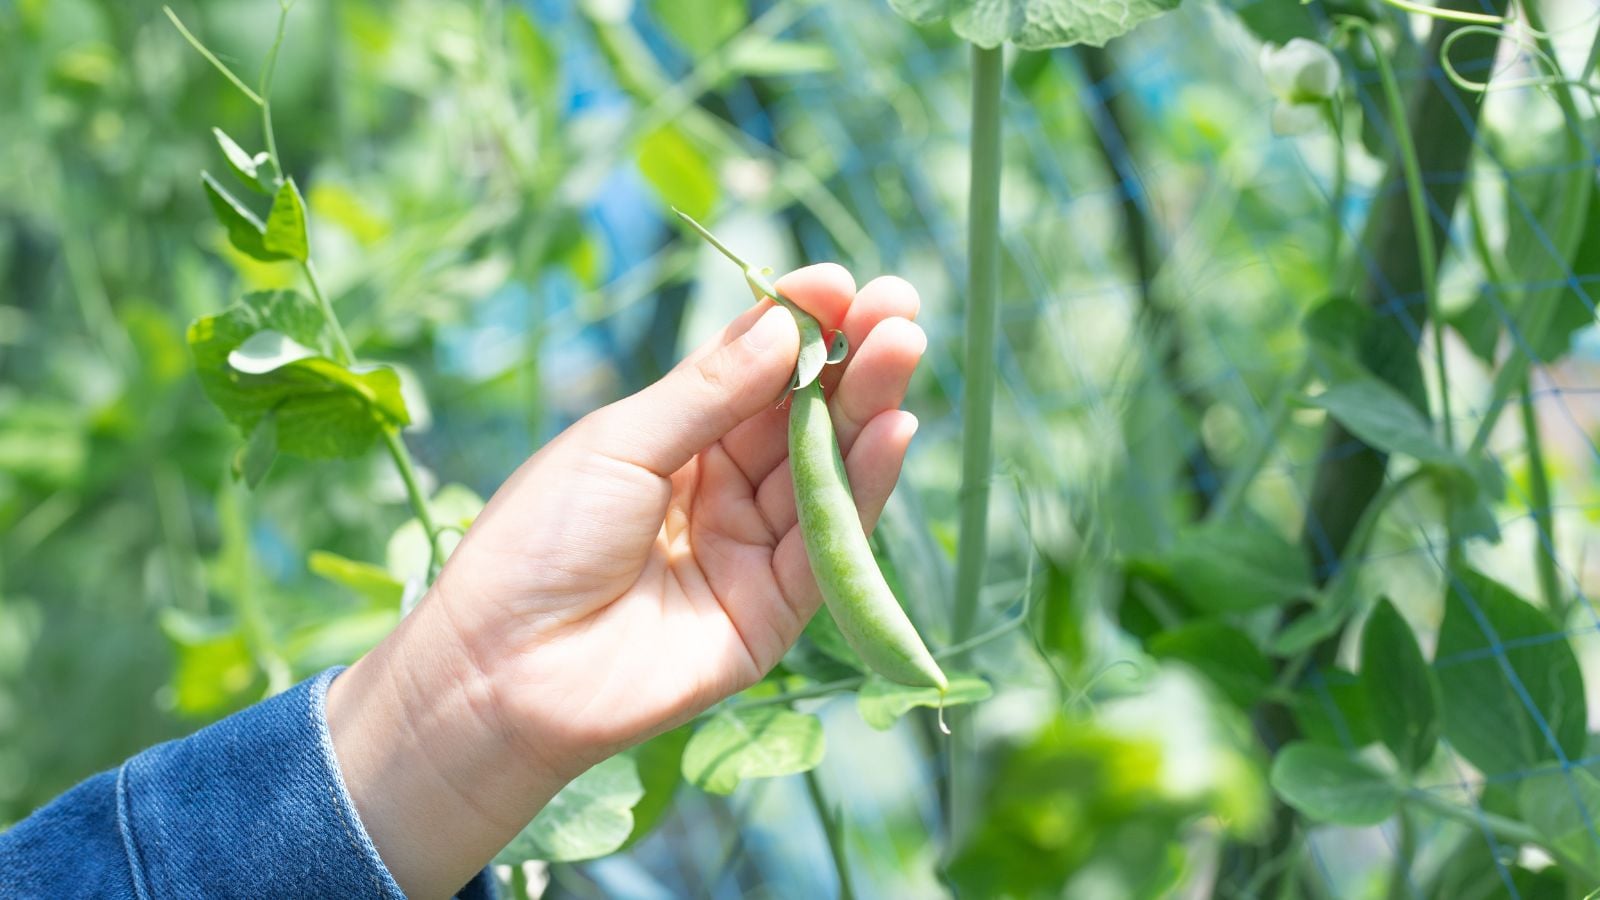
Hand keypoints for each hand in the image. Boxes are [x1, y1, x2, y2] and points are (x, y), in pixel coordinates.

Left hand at [327, 265, 925, 897]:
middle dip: (852, 359)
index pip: (752, 371)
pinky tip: (893, 430)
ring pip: (826, 470)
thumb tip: (786, 323)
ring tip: (904, 347)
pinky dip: (865, 488)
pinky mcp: (773, 610)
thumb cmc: (537, 542)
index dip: (798, 326)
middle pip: (802, 415)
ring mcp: (750, 548)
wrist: (499, 672)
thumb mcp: (620, 444)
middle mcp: (720, 488)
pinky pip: (829, 542)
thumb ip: (710, 392)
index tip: (842, 284)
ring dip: (869, 410)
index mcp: (673, 440)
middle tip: (899, 306)